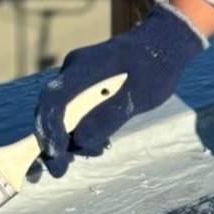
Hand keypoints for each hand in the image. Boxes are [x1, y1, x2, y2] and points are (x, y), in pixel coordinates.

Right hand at [34, 3, 206, 177]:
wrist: (164, 44)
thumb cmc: (156, 66)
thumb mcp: (140, 95)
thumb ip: (110, 116)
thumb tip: (80, 140)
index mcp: (85, 67)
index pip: (54, 99)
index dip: (50, 128)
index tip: (56, 154)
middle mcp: (73, 71)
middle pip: (50, 109)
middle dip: (53, 142)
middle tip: (61, 170)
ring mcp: (76, 79)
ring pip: (59, 113)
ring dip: (69, 138)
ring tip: (96, 151)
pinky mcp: (84, 88)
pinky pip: (72, 111)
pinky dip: (78, 130)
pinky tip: (97, 143)